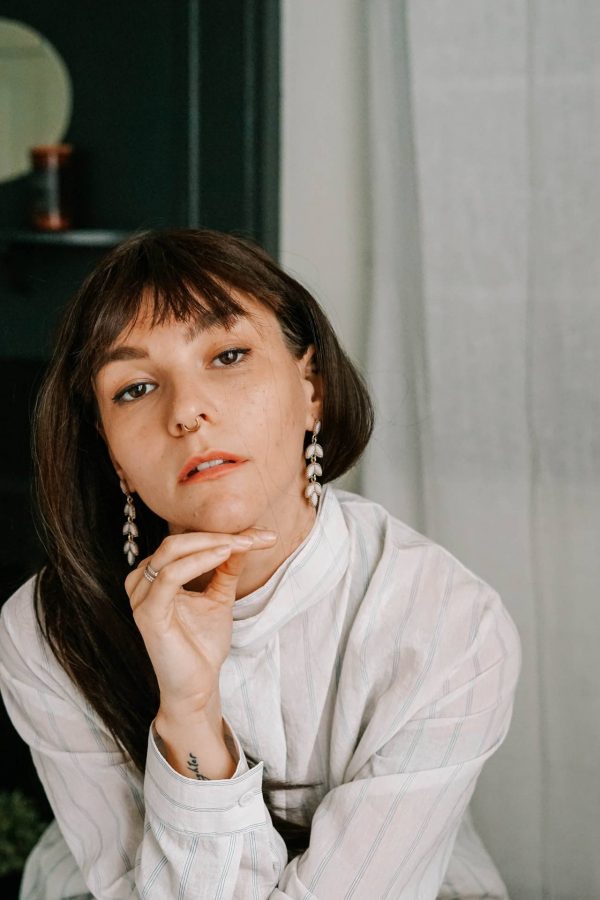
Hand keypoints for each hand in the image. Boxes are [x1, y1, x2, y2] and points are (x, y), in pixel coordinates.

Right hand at [125, 528, 276, 715]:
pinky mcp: (147, 613)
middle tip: (253, 537)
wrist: (198, 686)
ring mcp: (141, 597)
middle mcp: (142, 582)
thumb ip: (227, 568)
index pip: (185, 542)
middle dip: (217, 535)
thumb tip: (245, 538)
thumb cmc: (203, 645)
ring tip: (242, 545)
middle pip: (176, 541)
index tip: (260, 534)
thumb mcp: (220, 597)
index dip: (221, 533)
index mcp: (155, 576)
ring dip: (210, 544)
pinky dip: (198, 561)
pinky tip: (223, 556)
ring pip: (171, 551)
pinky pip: (170, 575)